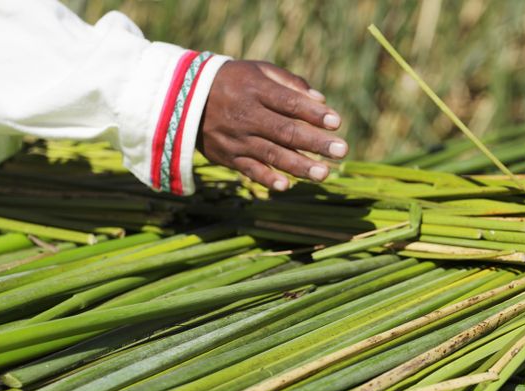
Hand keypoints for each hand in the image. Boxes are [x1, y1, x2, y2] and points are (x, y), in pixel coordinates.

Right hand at [198, 60, 347, 190]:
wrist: (183, 98)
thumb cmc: (233, 82)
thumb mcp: (258, 71)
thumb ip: (290, 83)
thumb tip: (321, 101)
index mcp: (255, 89)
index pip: (289, 103)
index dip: (313, 114)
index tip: (336, 122)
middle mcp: (246, 114)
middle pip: (285, 131)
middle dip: (315, 143)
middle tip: (342, 151)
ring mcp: (236, 138)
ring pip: (271, 154)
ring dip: (299, 166)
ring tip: (324, 174)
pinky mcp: (227, 156)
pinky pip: (248, 169)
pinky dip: (266, 178)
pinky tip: (286, 186)